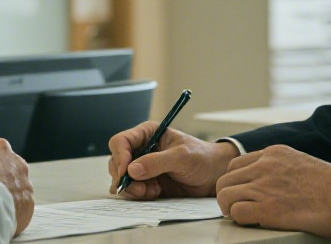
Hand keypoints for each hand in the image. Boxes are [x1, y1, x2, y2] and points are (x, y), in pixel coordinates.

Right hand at [107, 122, 235, 199]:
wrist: (215, 176)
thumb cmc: (202, 158)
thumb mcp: (181, 157)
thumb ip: (157, 162)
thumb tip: (132, 170)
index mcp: (147, 134)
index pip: (121, 142)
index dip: (120, 156)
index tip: (126, 172)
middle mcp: (141, 150)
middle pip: (116, 162)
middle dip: (124, 177)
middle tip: (140, 189)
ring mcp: (142, 168)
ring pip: (122, 178)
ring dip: (132, 188)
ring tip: (152, 191)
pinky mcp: (146, 183)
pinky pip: (132, 190)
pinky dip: (139, 195)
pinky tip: (155, 193)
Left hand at [214, 144, 330, 238]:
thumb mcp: (303, 163)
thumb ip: (282, 168)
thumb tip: (272, 183)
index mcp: (273, 154)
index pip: (236, 165)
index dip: (236, 182)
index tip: (243, 193)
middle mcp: (264, 166)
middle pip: (225, 180)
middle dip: (229, 195)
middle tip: (238, 207)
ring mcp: (264, 187)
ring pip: (225, 195)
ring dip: (231, 208)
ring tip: (242, 215)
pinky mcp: (267, 208)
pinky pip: (236, 212)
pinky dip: (240, 219)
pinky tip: (252, 221)